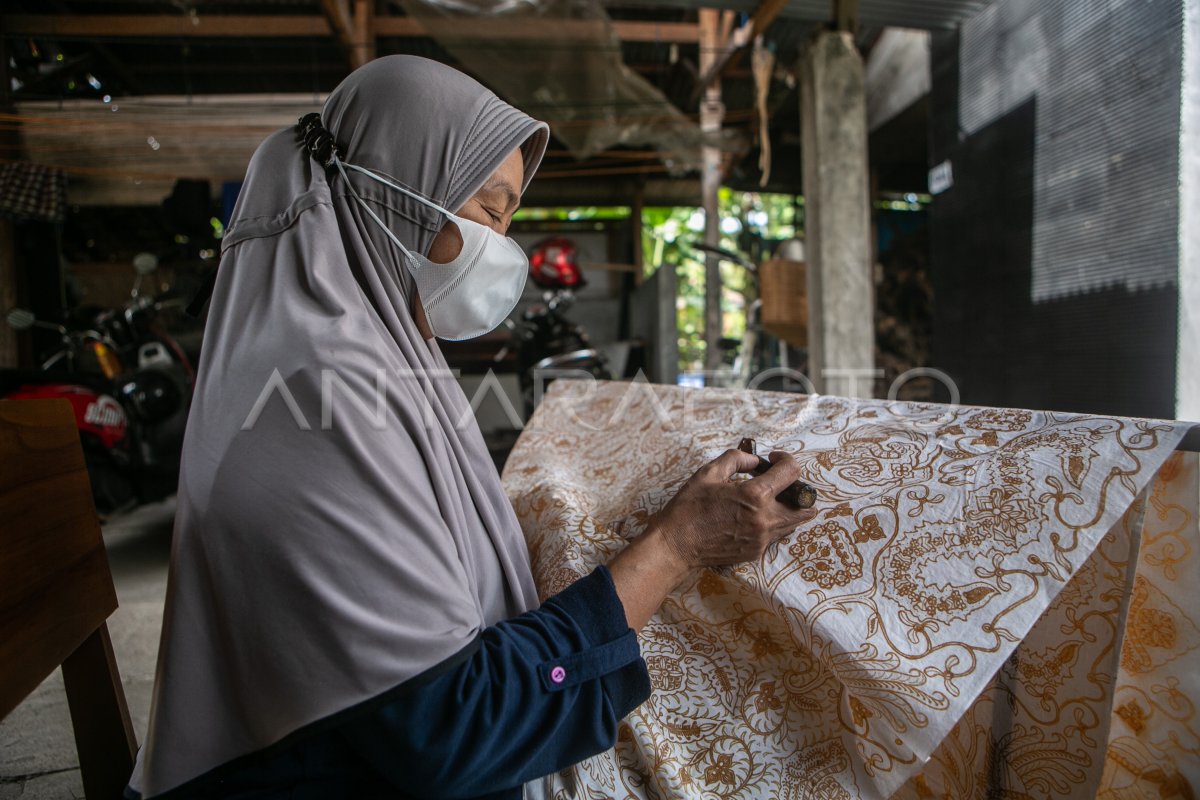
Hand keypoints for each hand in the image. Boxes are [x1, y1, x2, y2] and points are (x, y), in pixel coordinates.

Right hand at [607, 448, 816, 631]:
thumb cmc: (689, 508)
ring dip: (787, 507)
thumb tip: (755, 461)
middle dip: (797, 490)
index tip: (773, 459)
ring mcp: (762, 539)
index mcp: (754, 496)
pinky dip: (771, 522)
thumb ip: (736, 459)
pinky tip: (750, 516)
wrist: (676, 545)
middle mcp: (765, 520)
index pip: (791, 472)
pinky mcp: (756, 552)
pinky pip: (775, 534)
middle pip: (805, 505)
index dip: (786, 460)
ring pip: (793, 522)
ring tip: (765, 499)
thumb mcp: (708, 473)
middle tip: (777, 483)